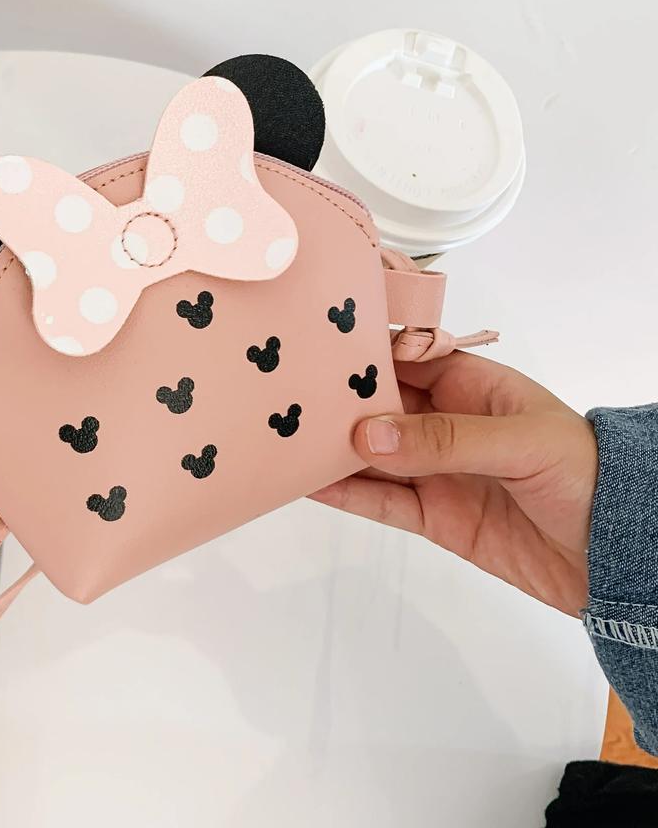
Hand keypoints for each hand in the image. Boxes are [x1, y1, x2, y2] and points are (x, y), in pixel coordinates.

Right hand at [312, 352, 598, 615]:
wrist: (620, 556)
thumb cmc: (589, 474)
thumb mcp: (522, 441)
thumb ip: (445, 439)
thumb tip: (369, 434)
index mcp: (471, 386)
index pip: (404, 359)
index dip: (361, 354)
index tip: (314, 349)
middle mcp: (447, 424)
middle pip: (378, 407)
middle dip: (336, 402)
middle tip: (284, 398)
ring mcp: (437, 472)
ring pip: (371, 455)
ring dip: (331, 450)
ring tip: (284, 440)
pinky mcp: (434, 516)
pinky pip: (382, 502)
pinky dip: (346, 494)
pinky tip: (311, 484)